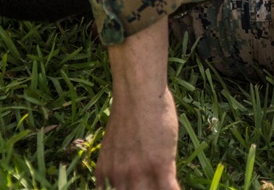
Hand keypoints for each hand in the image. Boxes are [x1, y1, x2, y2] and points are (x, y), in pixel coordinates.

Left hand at [95, 18, 179, 188]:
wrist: (137, 94)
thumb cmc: (127, 112)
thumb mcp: (113, 144)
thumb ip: (116, 164)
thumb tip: (124, 173)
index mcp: (106, 174)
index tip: (139, 187)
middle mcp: (119, 178)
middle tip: (151, 185)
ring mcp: (140, 174)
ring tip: (167, 185)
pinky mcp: (160, 167)